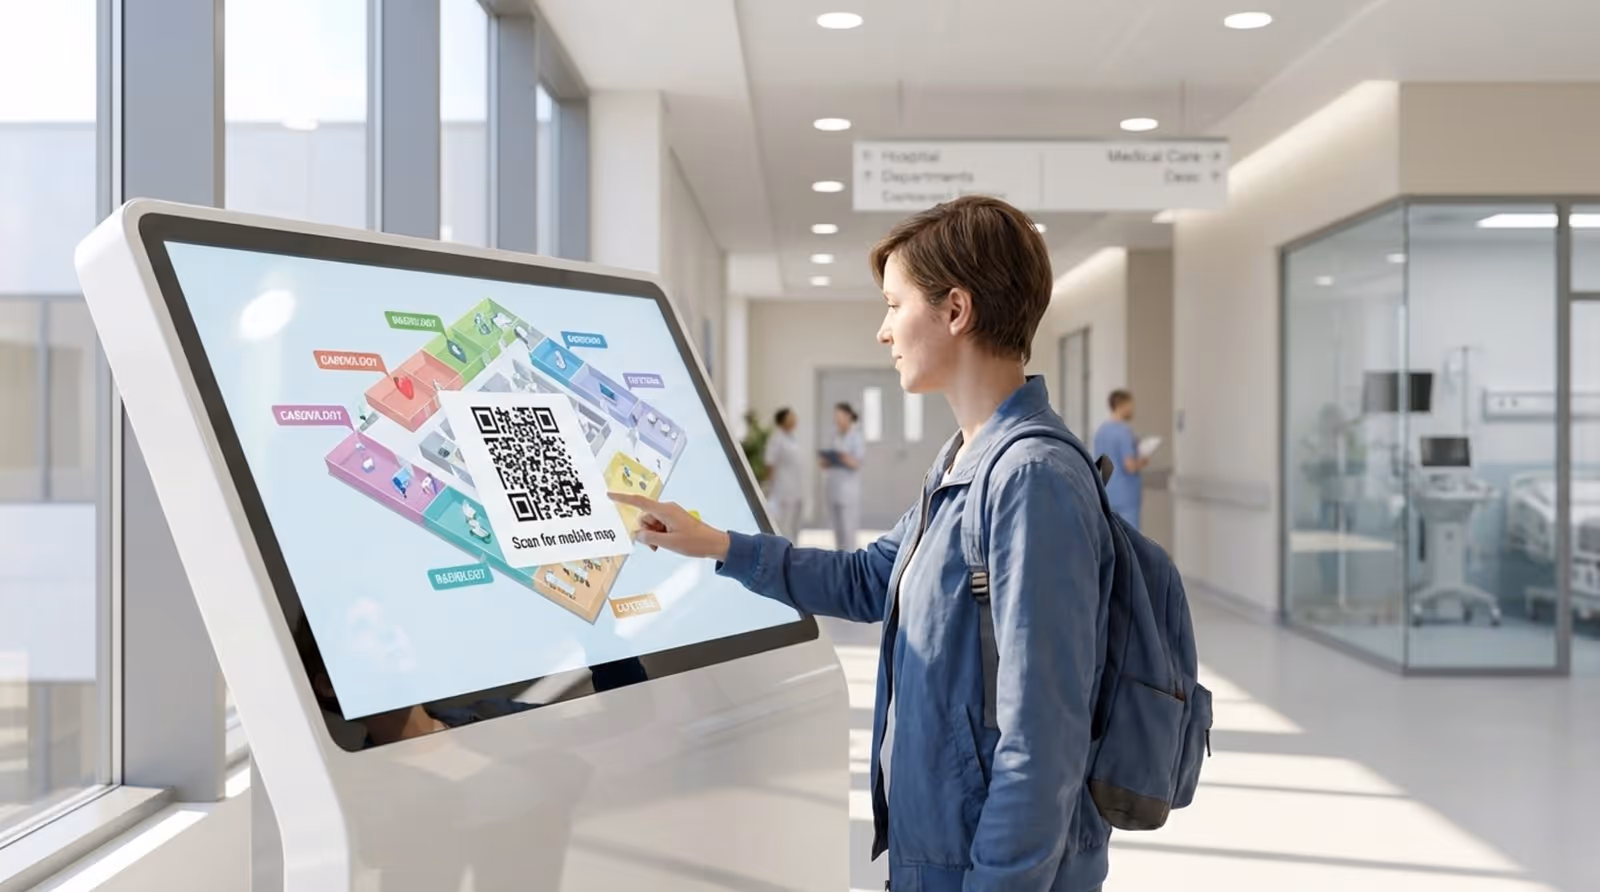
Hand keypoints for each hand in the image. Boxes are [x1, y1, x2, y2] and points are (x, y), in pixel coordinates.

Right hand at [609, 493, 731, 560]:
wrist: (714, 544)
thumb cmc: (695, 542)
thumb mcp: (669, 543)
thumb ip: (650, 538)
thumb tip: (637, 534)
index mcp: (665, 510)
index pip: (639, 502)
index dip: (623, 499)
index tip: (609, 495)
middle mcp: (666, 509)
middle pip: (644, 517)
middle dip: (645, 531)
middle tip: (657, 546)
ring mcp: (670, 514)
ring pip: (651, 524)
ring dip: (652, 535)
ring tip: (664, 546)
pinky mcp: (674, 520)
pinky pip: (658, 526)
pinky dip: (658, 535)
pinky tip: (666, 544)